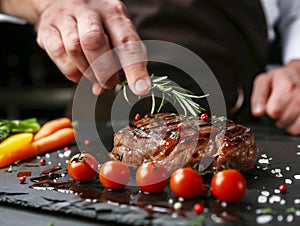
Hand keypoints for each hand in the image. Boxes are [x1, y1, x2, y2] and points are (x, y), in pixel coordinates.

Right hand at [35, 0, 150, 94]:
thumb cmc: (97, 23)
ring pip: (74, 49)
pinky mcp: (47, 28)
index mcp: (114, 12)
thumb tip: (108, 88)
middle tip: (109, 83)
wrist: (63, 1)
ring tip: (94, 76)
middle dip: (104, 71)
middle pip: (94, 41)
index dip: (135, 68)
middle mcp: (89, 10)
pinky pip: (58, 54)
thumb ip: (119, 60)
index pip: (127, 42)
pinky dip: (71, 70)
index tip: (141, 88)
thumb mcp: (115, 32)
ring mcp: (65, 17)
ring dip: (87, 72)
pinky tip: (78, 71)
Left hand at [251, 60, 299, 134]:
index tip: (270, 104)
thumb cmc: (279, 80)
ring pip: (292, 127)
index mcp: (287, 86)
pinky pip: (299, 129)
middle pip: (283, 120)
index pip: (274, 111)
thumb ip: (258, 97)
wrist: (298, 75)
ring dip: (287, 123)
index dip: (269, 110)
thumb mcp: (263, 82)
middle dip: (277, 117)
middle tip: (279, 107)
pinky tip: (294, 116)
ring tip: (287, 111)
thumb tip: (257, 112)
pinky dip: (295, 126)